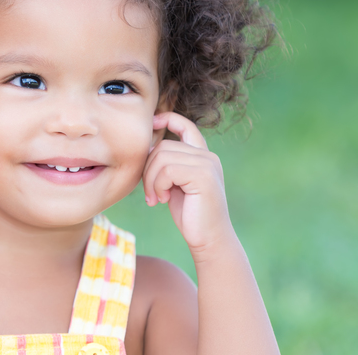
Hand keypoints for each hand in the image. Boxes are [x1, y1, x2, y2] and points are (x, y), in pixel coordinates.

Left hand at [143, 112, 233, 252]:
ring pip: (162, 157)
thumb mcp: (176, 184)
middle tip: (149, 193)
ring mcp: (207, 165)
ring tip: (156, 198)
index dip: (168, 118)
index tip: (153, 122)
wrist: (209, 239)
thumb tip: (149, 148)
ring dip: (151, 180)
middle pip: (163, 146)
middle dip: (148, 169)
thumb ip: (169, 165)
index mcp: (202, 156)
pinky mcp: (203, 177)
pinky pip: (167, 170)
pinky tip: (163, 200)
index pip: (186, 126)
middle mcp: (208, 156)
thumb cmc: (190, 214)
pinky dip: (158, 186)